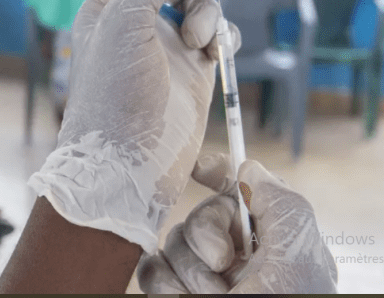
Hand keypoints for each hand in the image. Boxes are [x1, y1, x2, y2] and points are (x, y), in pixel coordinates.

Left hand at [29, 0, 248, 252]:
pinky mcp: (190, 73)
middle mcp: (135, 22)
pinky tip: (214, 53)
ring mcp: (164, 48)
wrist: (126, 166)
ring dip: (210, 15)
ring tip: (202, 40)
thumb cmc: (115, 94)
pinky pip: (217, 37)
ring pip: (202, 6)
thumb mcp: (126, 20)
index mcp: (109, 5)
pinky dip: (223, 37)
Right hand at [137, 154, 337, 293]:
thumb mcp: (298, 260)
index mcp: (272, 243)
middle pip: (201, 214)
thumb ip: (281, 204)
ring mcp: (201, 278)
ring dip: (190, 269)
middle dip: (208, 235)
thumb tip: (250, 165)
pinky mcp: (172, 295)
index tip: (200, 168)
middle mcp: (236, 258)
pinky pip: (151, 269)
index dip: (217, 172)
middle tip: (225, 264)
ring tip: (213, 297)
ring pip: (172, 241)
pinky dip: (164, 284)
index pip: (241, 193)